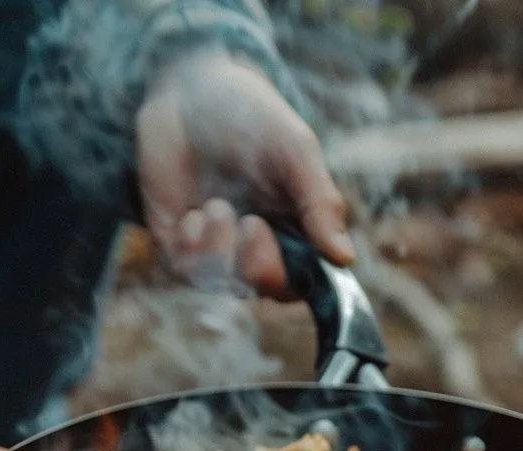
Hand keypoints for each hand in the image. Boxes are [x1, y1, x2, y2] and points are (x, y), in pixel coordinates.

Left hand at [135, 52, 353, 296]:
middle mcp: (258, 245)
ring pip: (222, 285)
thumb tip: (345, 257)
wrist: (191, 89)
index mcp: (296, 228)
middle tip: (253, 224)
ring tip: (215, 206)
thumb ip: (320, 204)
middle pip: (265, 289)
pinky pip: (184, 270)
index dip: (296, 276)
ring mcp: (215, 245)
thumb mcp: (296, 152)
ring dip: (219, 251)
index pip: (303, 279)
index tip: (291, 247)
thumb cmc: (253, 117)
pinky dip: (191, 247)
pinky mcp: (177, 241)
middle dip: (258, 267)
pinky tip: (192, 214)